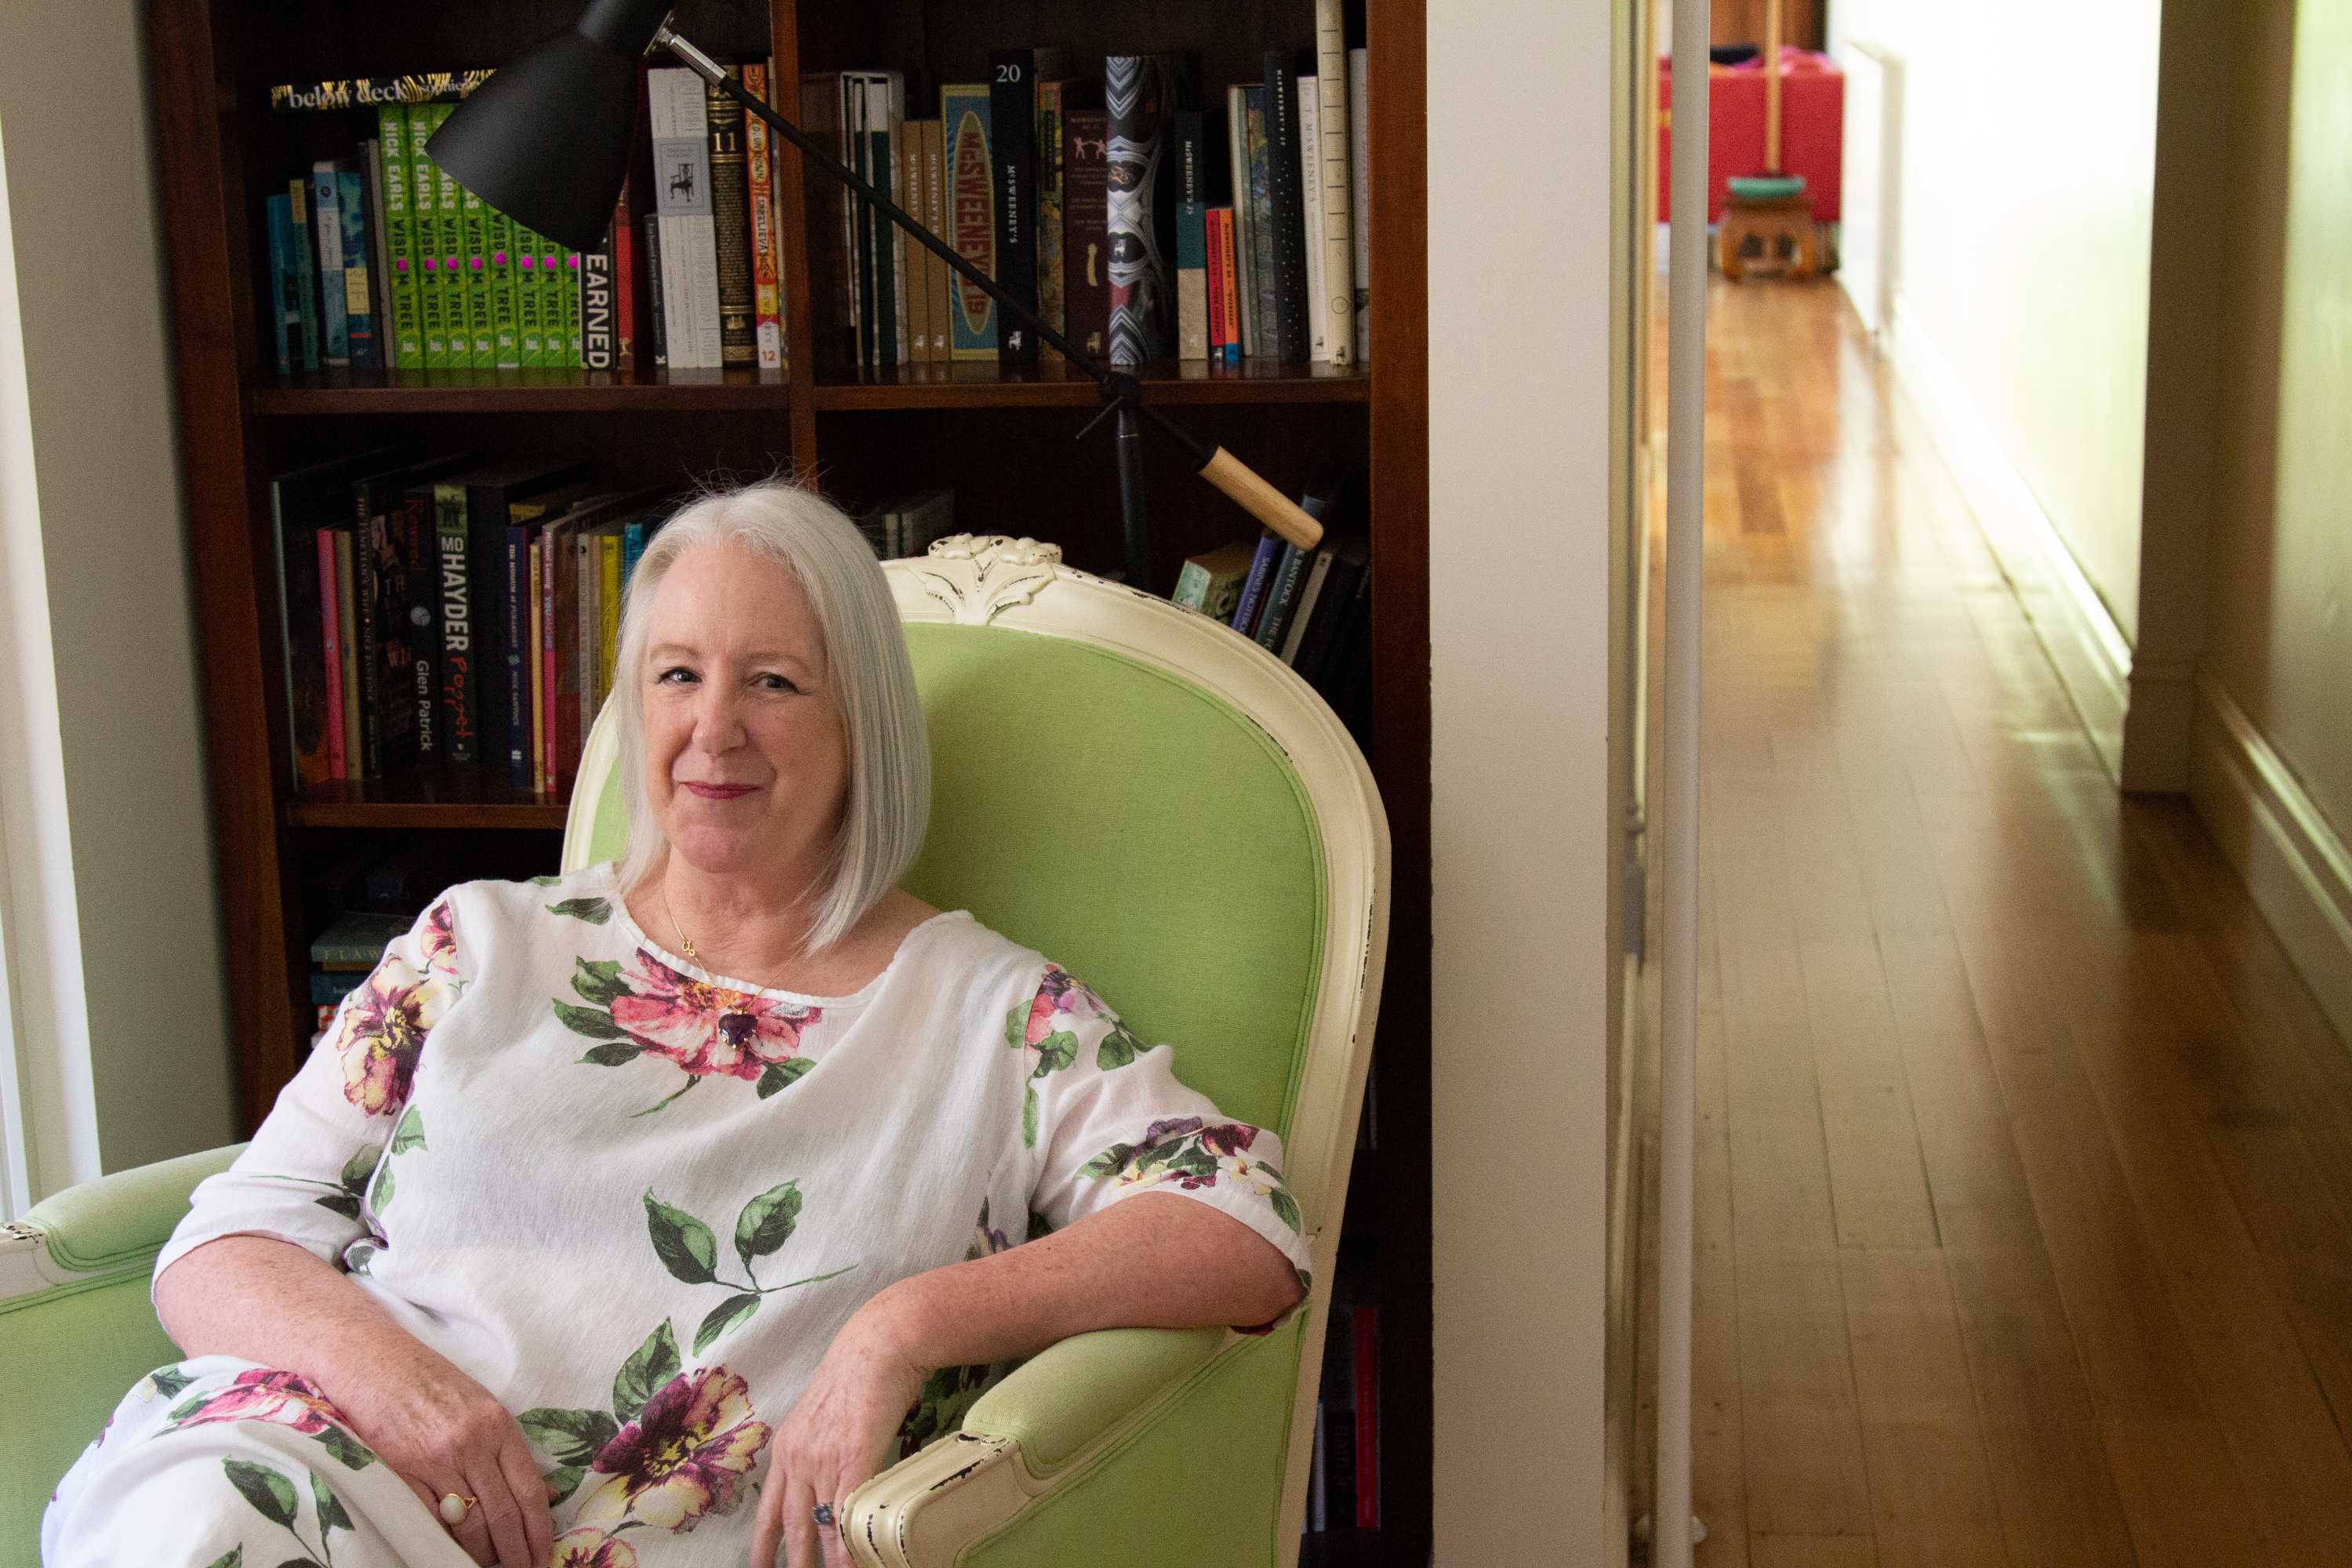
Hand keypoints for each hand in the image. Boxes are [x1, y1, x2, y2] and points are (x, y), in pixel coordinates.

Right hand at [322, 1347, 555, 1567]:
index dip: (540, 1530)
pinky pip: (430, 1519)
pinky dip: (445, 1542)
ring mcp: (435, 1460)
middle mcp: (471, 1443)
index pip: (530, 1489)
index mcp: (498, 1425)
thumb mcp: (481, 1405)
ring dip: (483, 1554)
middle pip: (503, 1513)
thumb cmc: (429, 1382)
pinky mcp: (400, 1472)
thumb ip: (508, 1449)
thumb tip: (543, 1494)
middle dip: (517, 1552)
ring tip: (492, 1567)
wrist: (372, 1361)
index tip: (544, 1555)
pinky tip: (455, 1554)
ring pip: (469, 1523)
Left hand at [750, 1293, 930, 1567]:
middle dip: (792, 1562)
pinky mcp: (853, 1458)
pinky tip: (853, 1564)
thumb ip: (823, 1445)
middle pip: (790, 1525)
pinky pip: (847, 1513)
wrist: (879, 1343)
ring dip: (824, 1562)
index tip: (758, 1567)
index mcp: (787, 1447)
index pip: (768, 1508)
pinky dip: (849, 1545)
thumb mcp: (827, 1413)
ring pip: (819, 1525)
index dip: (763, 1543)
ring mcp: (823, 1460)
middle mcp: (797, 1458)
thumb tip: (835, 1471)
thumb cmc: (860, 1370)